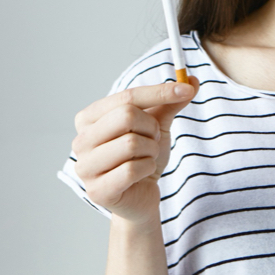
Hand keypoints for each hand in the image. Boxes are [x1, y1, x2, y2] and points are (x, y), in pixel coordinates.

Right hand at [71, 78, 198, 224]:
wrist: (142, 195)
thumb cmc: (143, 156)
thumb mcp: (156, 125)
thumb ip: (170, 102)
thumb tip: (193, 79)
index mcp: (89, 118)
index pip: (127, 96)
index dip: (160, 91)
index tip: (187, 89)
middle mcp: (81, 141)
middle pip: (126, 116)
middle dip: (151, 128)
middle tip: (153, 139)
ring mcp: (85, 167)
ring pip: (131, 144)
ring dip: (150, 151)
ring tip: (146, 158)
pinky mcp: (97, 191)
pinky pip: (132, 170)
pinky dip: (148, 168)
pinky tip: (143, 174)